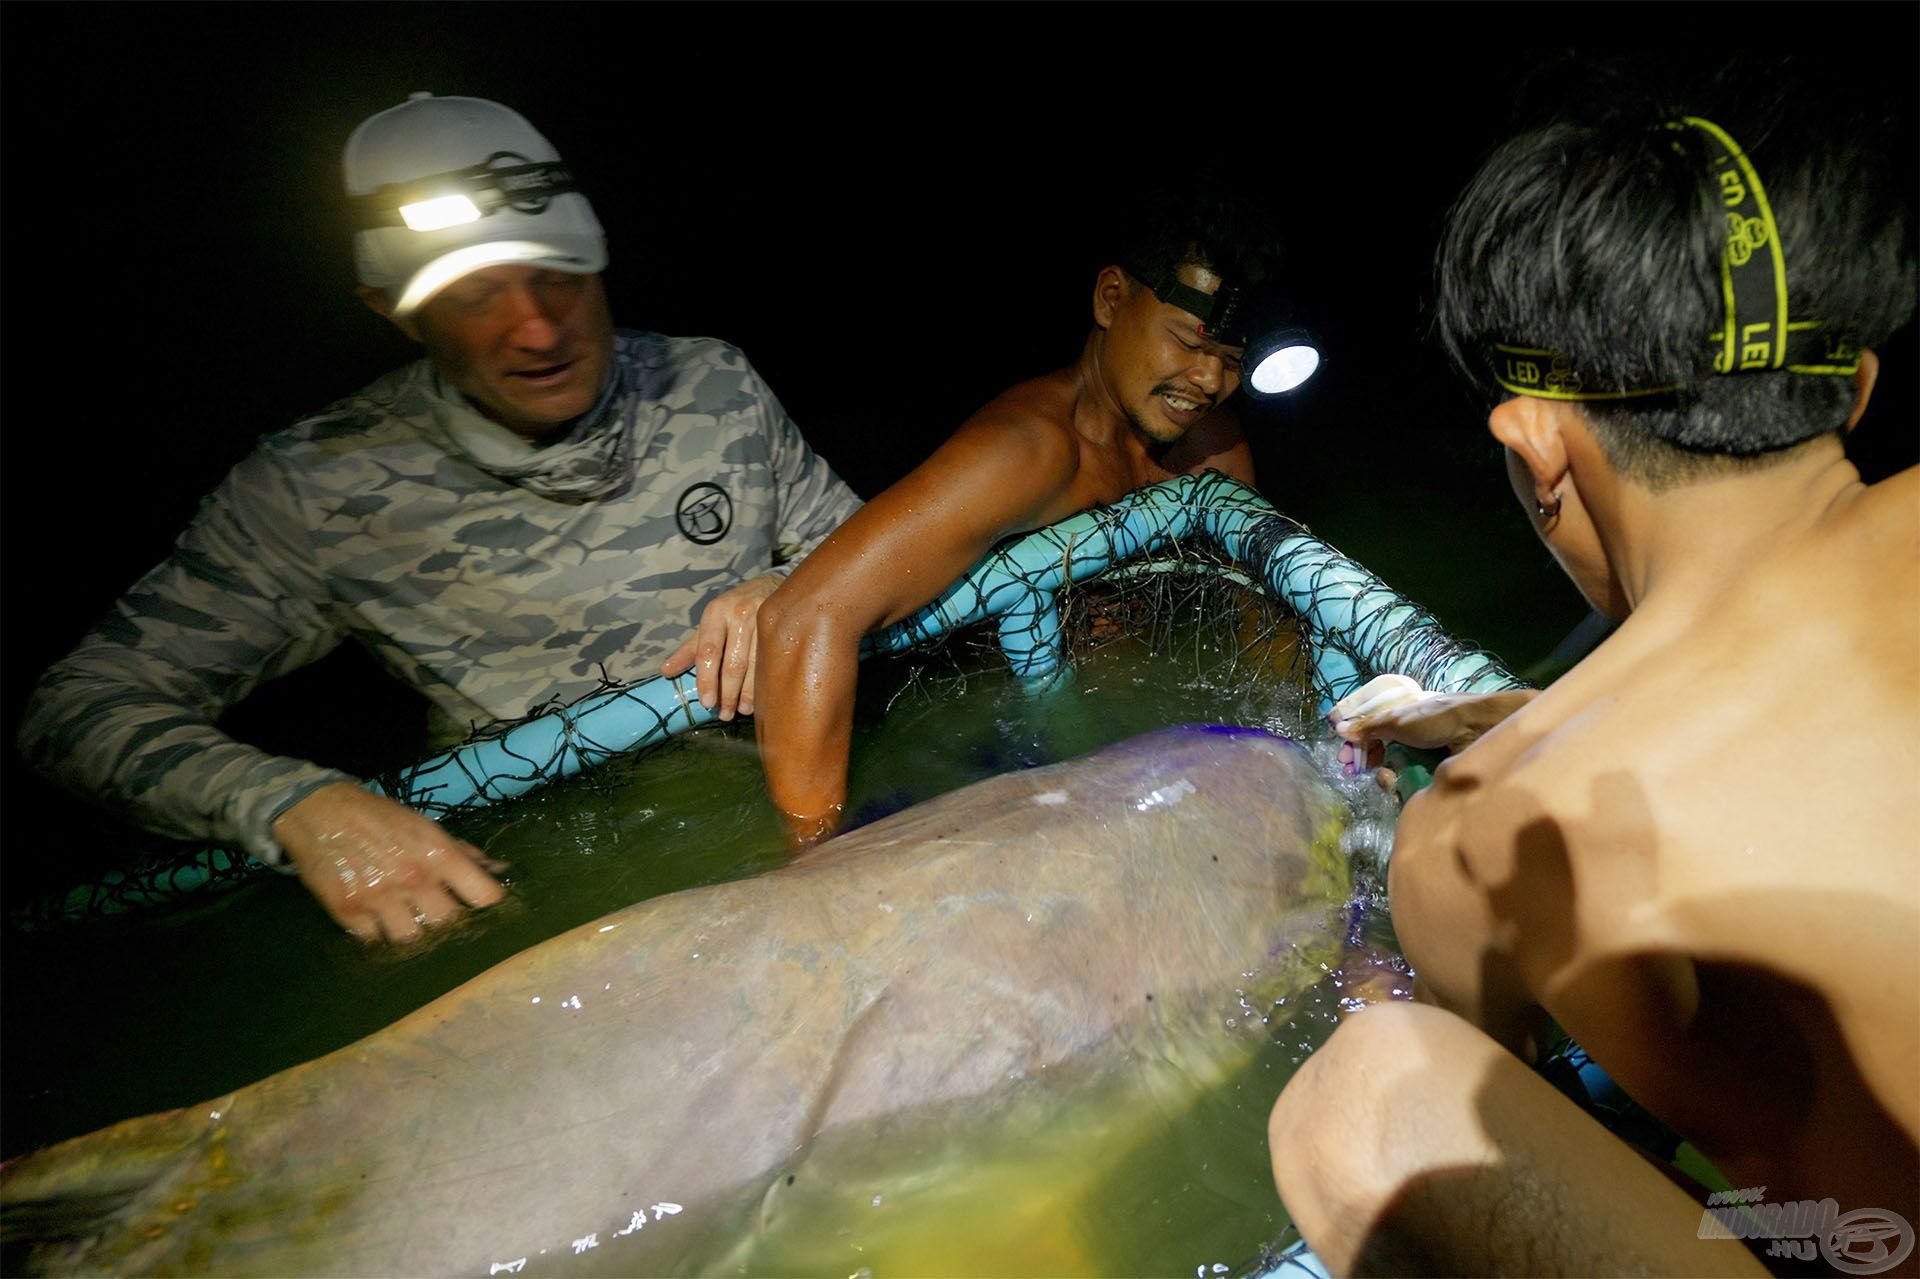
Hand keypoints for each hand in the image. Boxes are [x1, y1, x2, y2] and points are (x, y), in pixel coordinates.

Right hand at [274, 782, 506, 942]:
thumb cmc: (377, 816)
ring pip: (412, 938)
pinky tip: (373, 915)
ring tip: (402, 914)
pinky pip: (374, 938)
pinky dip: (375, 931)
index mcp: (436, 853)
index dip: (487, 902)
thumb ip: (459, 851)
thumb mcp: (423, 825)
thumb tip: (495, 869)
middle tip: (433, 910)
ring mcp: (379, 898)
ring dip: (410, 928)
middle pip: (448, 923)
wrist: (317, 811)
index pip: (483, 895)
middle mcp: (412, 878)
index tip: (480, 904)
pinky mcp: (348, 912)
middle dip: (444, 919)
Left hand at [659, 573, 781, 720]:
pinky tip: (760, 699)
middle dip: (728, 694)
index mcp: (716, 612)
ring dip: (748, 695)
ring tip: (741, 710)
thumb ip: (691, 648)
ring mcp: (765, 620)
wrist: (773, 585)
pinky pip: (773, 663)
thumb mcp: (711, 623)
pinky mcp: (783, 628)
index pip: (708, 652)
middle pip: (733, 664)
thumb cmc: (736, 608)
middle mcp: (740, 614)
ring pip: (756, 667)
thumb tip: (665, 671)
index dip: (707, 680)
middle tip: (724, 714)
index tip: (706, 703)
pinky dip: (764, 685)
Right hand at [1329, 675, 1537, 780]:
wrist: (1479, 730)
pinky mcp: (1432, 772)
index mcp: (1402, 717)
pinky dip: (1400, 783)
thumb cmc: (1437, 718)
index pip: (1371, 730)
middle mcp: (1410, 736)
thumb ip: (1369, 726)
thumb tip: (1339, 728)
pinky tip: (1396, 785)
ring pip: (1393, 768)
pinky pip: (1409, 780)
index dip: (1356, 741)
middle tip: (1354, 771)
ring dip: (1382, 774)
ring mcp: (1422, 755)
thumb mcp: (1398, 719)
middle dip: (1365, 761)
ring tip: (1384, 778)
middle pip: (1380, 751)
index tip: (1343, 755)